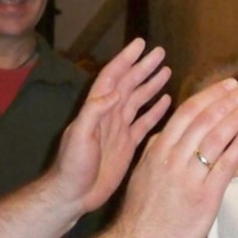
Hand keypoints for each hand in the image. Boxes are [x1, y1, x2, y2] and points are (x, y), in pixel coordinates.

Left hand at [49, 39, 172, 214]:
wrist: (74, 193)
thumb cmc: (71, 166)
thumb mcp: (79, 135)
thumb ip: (95, 112)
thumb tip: (115, 92)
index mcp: (97, 109)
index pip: (113, 77)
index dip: (126, 60)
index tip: (140, 44)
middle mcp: (109, 115)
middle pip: (129, 84)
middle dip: (144, 67)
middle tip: (160, 53)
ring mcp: (119, 129)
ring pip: (138, 100)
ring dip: (151, 85)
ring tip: (166, 71)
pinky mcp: (128, 145)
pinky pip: (144, 123)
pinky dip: (155, 111)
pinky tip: (166, 101)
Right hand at [110, 79, 237, 237]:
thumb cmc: (141, 214)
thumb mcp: (143, 173)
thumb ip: (157, 152)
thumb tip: (168, 134)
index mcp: (157, 149)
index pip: (186, 113)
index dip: (209, 96)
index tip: (226, 86)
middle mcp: (173, 158)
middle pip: (204, 119)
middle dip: (228, 99)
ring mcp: (189, 176)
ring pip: (216, 136)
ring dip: (237, 115)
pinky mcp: (205, 197)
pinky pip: (226, 164)